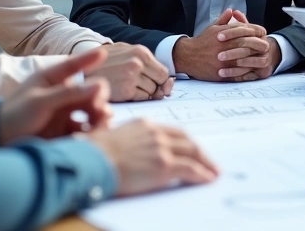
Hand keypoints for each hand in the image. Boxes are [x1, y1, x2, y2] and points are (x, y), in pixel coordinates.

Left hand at [0, 47, 111, 144]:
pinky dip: (92, 130)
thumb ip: (70, 93)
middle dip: (98, 97)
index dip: (88, 58)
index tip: (103, 52)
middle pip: (89, 90)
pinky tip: (94, 135)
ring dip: (100, 114)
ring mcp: (64, 112)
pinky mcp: (65, 130)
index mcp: (50, 80)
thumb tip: (98, 85)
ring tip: (102, 122)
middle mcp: (61, 94)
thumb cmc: (14, 115)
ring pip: (91, 110)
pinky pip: (86, 128)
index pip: (73, 65)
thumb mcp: (40, 102)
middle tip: (99, 109)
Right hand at [85, 119, 218, 196]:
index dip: (184, 141)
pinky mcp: (164, 165)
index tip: (190, 148)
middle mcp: (156, 133)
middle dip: (199, 151)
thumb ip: (122, 139)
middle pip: (186, 140)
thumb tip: (120, 148)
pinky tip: (207, 179)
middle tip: (208, 161)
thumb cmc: (92, 153)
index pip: (171, 131)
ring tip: (213, 172)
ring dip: (206, 163)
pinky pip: (191, 169)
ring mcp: (161, 148)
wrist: (91, 160)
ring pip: (193, 153)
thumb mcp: (108, 137)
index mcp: (144, 125)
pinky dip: (202, 174)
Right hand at [86, 42, 172, 101]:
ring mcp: (131, 78)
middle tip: (138, 84)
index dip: (160, 80)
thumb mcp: (127, 53)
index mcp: (141, 52)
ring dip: (144, 92)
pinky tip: (124, 91)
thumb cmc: (108, 62)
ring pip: (152, 92)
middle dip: (154, 86)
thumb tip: (170, 83)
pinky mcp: (125, 91)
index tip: (152, 82)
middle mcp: (138, 63)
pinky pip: (142, 98)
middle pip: (160, 83)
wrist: (83, 70)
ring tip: (127, 85)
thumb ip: (150, 65)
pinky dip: (136, 97)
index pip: (164, 72)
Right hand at [174, 9, 271, 81]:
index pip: (244, 29)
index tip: (263, 33)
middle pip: (247, 43)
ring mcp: (222, 59)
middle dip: (259, 44)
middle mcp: (223, 45)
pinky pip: (237, 71)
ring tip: (263, 58)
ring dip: (255, 58)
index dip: (256, 31)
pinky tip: (253, 70)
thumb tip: (232, 10)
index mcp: (223, 33)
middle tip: (267, 46)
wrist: (187, 56)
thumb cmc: (202, 41)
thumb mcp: (212, 28)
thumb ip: (224, 20)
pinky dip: (246, 71)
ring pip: (244, 58)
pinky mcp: (220, 71)